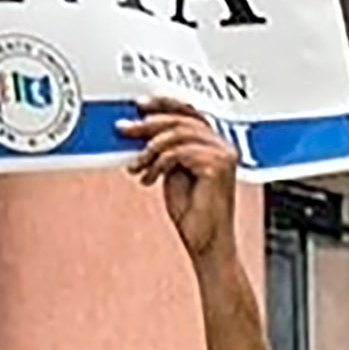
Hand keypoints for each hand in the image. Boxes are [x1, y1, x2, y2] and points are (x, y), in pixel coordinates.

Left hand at [124, 93, 241, 261]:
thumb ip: (164, 149)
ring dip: (149, 148)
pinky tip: (149, 178)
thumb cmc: (192, 216)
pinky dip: (158, 164)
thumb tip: (141, 128)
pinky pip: (178, 152)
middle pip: (182, 119)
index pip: (190, 112)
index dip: (164, 104)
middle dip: (148, 124)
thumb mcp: (172, 172)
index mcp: (216, 144)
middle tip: (125, 129)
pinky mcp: (218, 166)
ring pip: (177, 134)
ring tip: (137, 165)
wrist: (205, 245)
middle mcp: (223, 146)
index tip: (140, 106)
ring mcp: (224, 155)